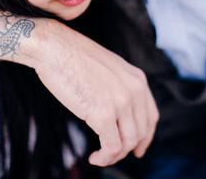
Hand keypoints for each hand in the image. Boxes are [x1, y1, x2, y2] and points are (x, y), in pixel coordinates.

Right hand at [19, 19, 158, 166]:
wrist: (55, 48)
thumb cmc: (73, 57)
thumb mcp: (108, 68)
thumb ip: (119, 87)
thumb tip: (117, 114)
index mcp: (137, 79)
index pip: (151, 117)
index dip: (145, 137)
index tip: (137, 149)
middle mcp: (134, 91)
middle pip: (140, 133)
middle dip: (126, 149)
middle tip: (110, 155)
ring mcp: (120, 102)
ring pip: (127, 143)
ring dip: (113, 156)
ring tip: (99, 156)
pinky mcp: (103, 113)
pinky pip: (111, 147)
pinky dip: (103, 158)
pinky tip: (93, 157)